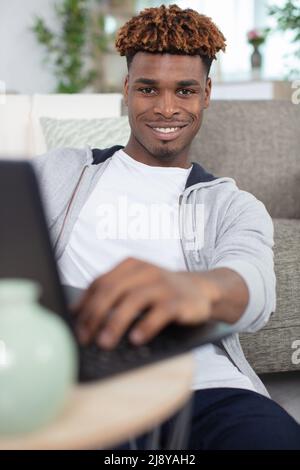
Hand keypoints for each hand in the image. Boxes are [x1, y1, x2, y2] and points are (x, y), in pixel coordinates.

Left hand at [72, 257, 220, 348]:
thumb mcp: (135, 286)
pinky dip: (146, 326)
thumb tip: (75, 316)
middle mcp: (145, 271)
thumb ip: (110, 294)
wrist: (200, 289)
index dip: (84, 305)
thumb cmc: (159, 291)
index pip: (100, 283)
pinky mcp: (179, 300)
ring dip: (115, 323)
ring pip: (134, 300)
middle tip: (84, 339)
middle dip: (94, 315)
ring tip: (104, 343)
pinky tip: (135, 340)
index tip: (73, 327)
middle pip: (112, 290)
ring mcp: (163, 284)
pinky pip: (160, 313)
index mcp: (130, 265)